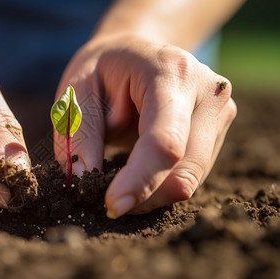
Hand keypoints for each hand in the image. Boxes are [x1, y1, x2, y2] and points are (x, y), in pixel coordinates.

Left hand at [55, 33, 235, 217]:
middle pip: (185, 169)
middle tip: (110, 200)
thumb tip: (84, 180)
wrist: (134, 54)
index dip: (140, 181)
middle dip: (144, 196)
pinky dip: (162, 185)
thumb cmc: (102, 71)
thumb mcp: (76, 91)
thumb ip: (80, 134)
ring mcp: (219, 113)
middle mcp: (208, 92)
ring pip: (191, 178)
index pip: (165, 141)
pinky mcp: (218, 132)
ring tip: (122, 177)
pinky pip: (191, 175)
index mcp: (171, 73)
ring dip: (152, 193)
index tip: (113, 207)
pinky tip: (140, 170)